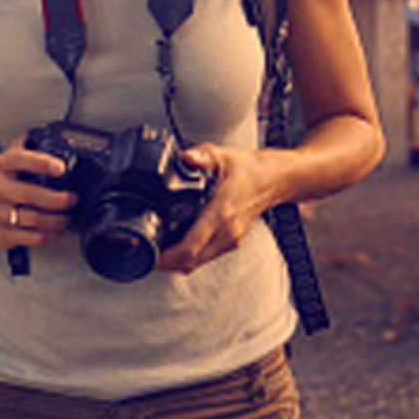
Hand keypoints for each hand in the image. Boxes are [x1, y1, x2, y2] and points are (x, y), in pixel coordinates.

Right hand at [0, 140, 75, 249]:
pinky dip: (50, 234)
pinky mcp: (3, 235)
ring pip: (35, 219)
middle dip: (59, 198)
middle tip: (72, 198)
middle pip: (31, 194)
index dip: (41, 163)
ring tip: (67, 216)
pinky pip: (33, 238)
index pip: (18, 160)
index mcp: (0, 167)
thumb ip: (26, 149)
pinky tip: (56, 229)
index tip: (60, 167)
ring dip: (58, 219)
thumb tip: (49, 139)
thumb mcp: (6, 162)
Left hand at [156, 144, 277, 274]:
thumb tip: (187, 157)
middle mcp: (226, 231)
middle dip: (165, 263)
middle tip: (145, 255)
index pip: (191, 246)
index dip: (167, 257)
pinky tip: (177, 248)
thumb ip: (203, 156)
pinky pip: (206, 258)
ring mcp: (230, 240)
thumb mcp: (223, 155)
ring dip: (176, 263)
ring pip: (198, 263)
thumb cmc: (248, 169)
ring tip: (157, 253)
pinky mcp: (232, 242)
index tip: (150, 255)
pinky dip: (189, 258)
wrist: (273, 180)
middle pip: (191, 261)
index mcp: (222, 213)